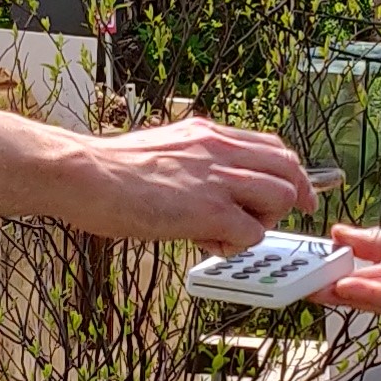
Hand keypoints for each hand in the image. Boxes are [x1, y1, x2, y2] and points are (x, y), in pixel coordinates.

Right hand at [51, 115, 316, 248]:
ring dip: (261, 223)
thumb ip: (194, 161)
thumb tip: (206, 184)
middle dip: (290, 198)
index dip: (289, 173)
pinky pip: (252, 233)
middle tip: (273, 221)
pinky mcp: (209, 210)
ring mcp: (217, 179)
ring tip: (225, 233)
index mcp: (209, 134)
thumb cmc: (110, 169)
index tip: (295, 192)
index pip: (273, 146)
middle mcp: (221, 150)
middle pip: (288, 169)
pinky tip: (206, 243)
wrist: (85, 174)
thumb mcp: (164, 147)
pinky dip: (236, 246)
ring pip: (280, 197)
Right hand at [322, 202, 380, 328]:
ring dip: (349, 293)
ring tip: (319, 284)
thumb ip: (373, 242)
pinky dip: (372, 294)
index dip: (342, 274)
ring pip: (380, 302)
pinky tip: (350, 285)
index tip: (316, 271)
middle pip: (371, 294)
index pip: (370, 277)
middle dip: (338, 289)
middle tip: (306, 283)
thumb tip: (341, 236)